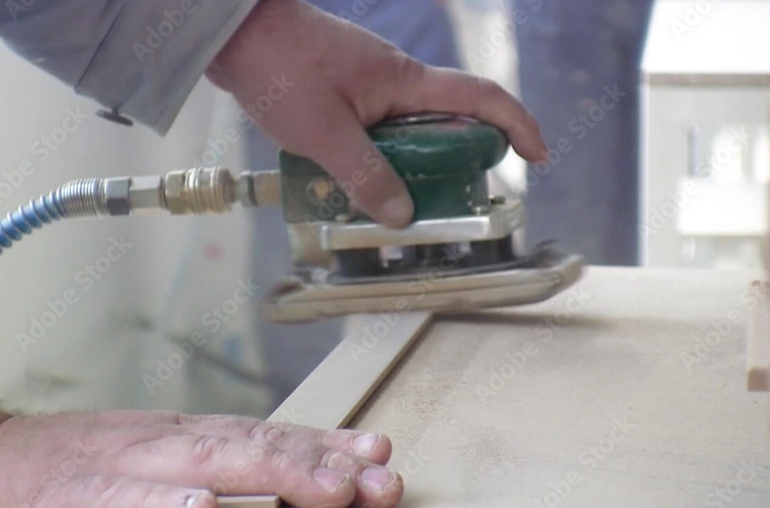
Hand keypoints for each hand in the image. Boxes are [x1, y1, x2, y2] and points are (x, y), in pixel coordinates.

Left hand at [207, 0, 546, 227]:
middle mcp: (394, 80)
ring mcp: (366, 83)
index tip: (536, 157)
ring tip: (384, 205)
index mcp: (404, 82)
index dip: (517, 125)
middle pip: (443, 124)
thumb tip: (403, 214)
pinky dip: (370, 155)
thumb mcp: (324, 135)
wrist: (234, 32)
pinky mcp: (340, 89)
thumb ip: (364, 176)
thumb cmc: (280, 70)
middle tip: (441, 206)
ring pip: (402, 131)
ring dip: (401, 166)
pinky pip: (371, 128)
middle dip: (450, 165)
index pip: (480, 97)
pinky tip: (346, 181)